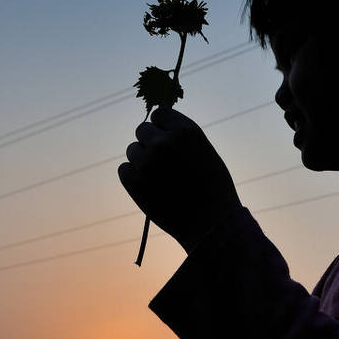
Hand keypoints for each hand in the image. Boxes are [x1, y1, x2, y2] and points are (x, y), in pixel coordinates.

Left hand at [118, 107, 242, 253]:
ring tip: (161, 179)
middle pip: (142, 130)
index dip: (161, 126)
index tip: (165, 139)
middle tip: (163, 163)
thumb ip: (182, 138)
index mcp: (186, 131)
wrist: (211, 225)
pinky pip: (124, 169)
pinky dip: (133, 177)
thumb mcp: (205, 153)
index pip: (159, 113)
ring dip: (142, 161)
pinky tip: (149, 187)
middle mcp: (164, 142)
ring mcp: (148, 162)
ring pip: (132, 150)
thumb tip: (159, 127)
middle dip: (150, 143)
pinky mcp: (134, 182)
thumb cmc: (214, 189)